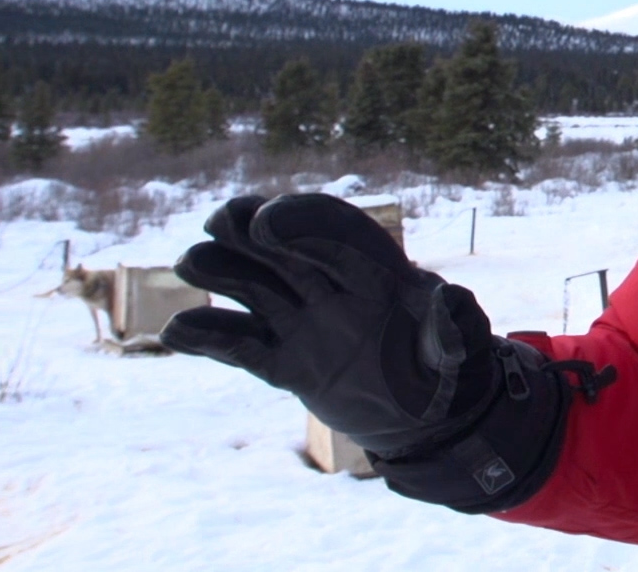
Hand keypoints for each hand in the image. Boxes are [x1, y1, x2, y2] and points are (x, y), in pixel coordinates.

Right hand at [162, 193, 498, 456]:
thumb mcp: (460, 349)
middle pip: (285, 250)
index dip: (302, 223)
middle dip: (251, 232)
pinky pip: (243, 347)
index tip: (265, 222)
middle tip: (218, 221)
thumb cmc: (449, 369)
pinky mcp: (286, 362)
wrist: (427, 417)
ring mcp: (306, 324)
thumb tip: (450, 298)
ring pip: (256, 288)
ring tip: (191, 263)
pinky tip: (177, 331)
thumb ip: (455, 326)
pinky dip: (212, 339)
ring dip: (223, 272)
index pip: (337, 234)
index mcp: (380, 274)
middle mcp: (335, 290)